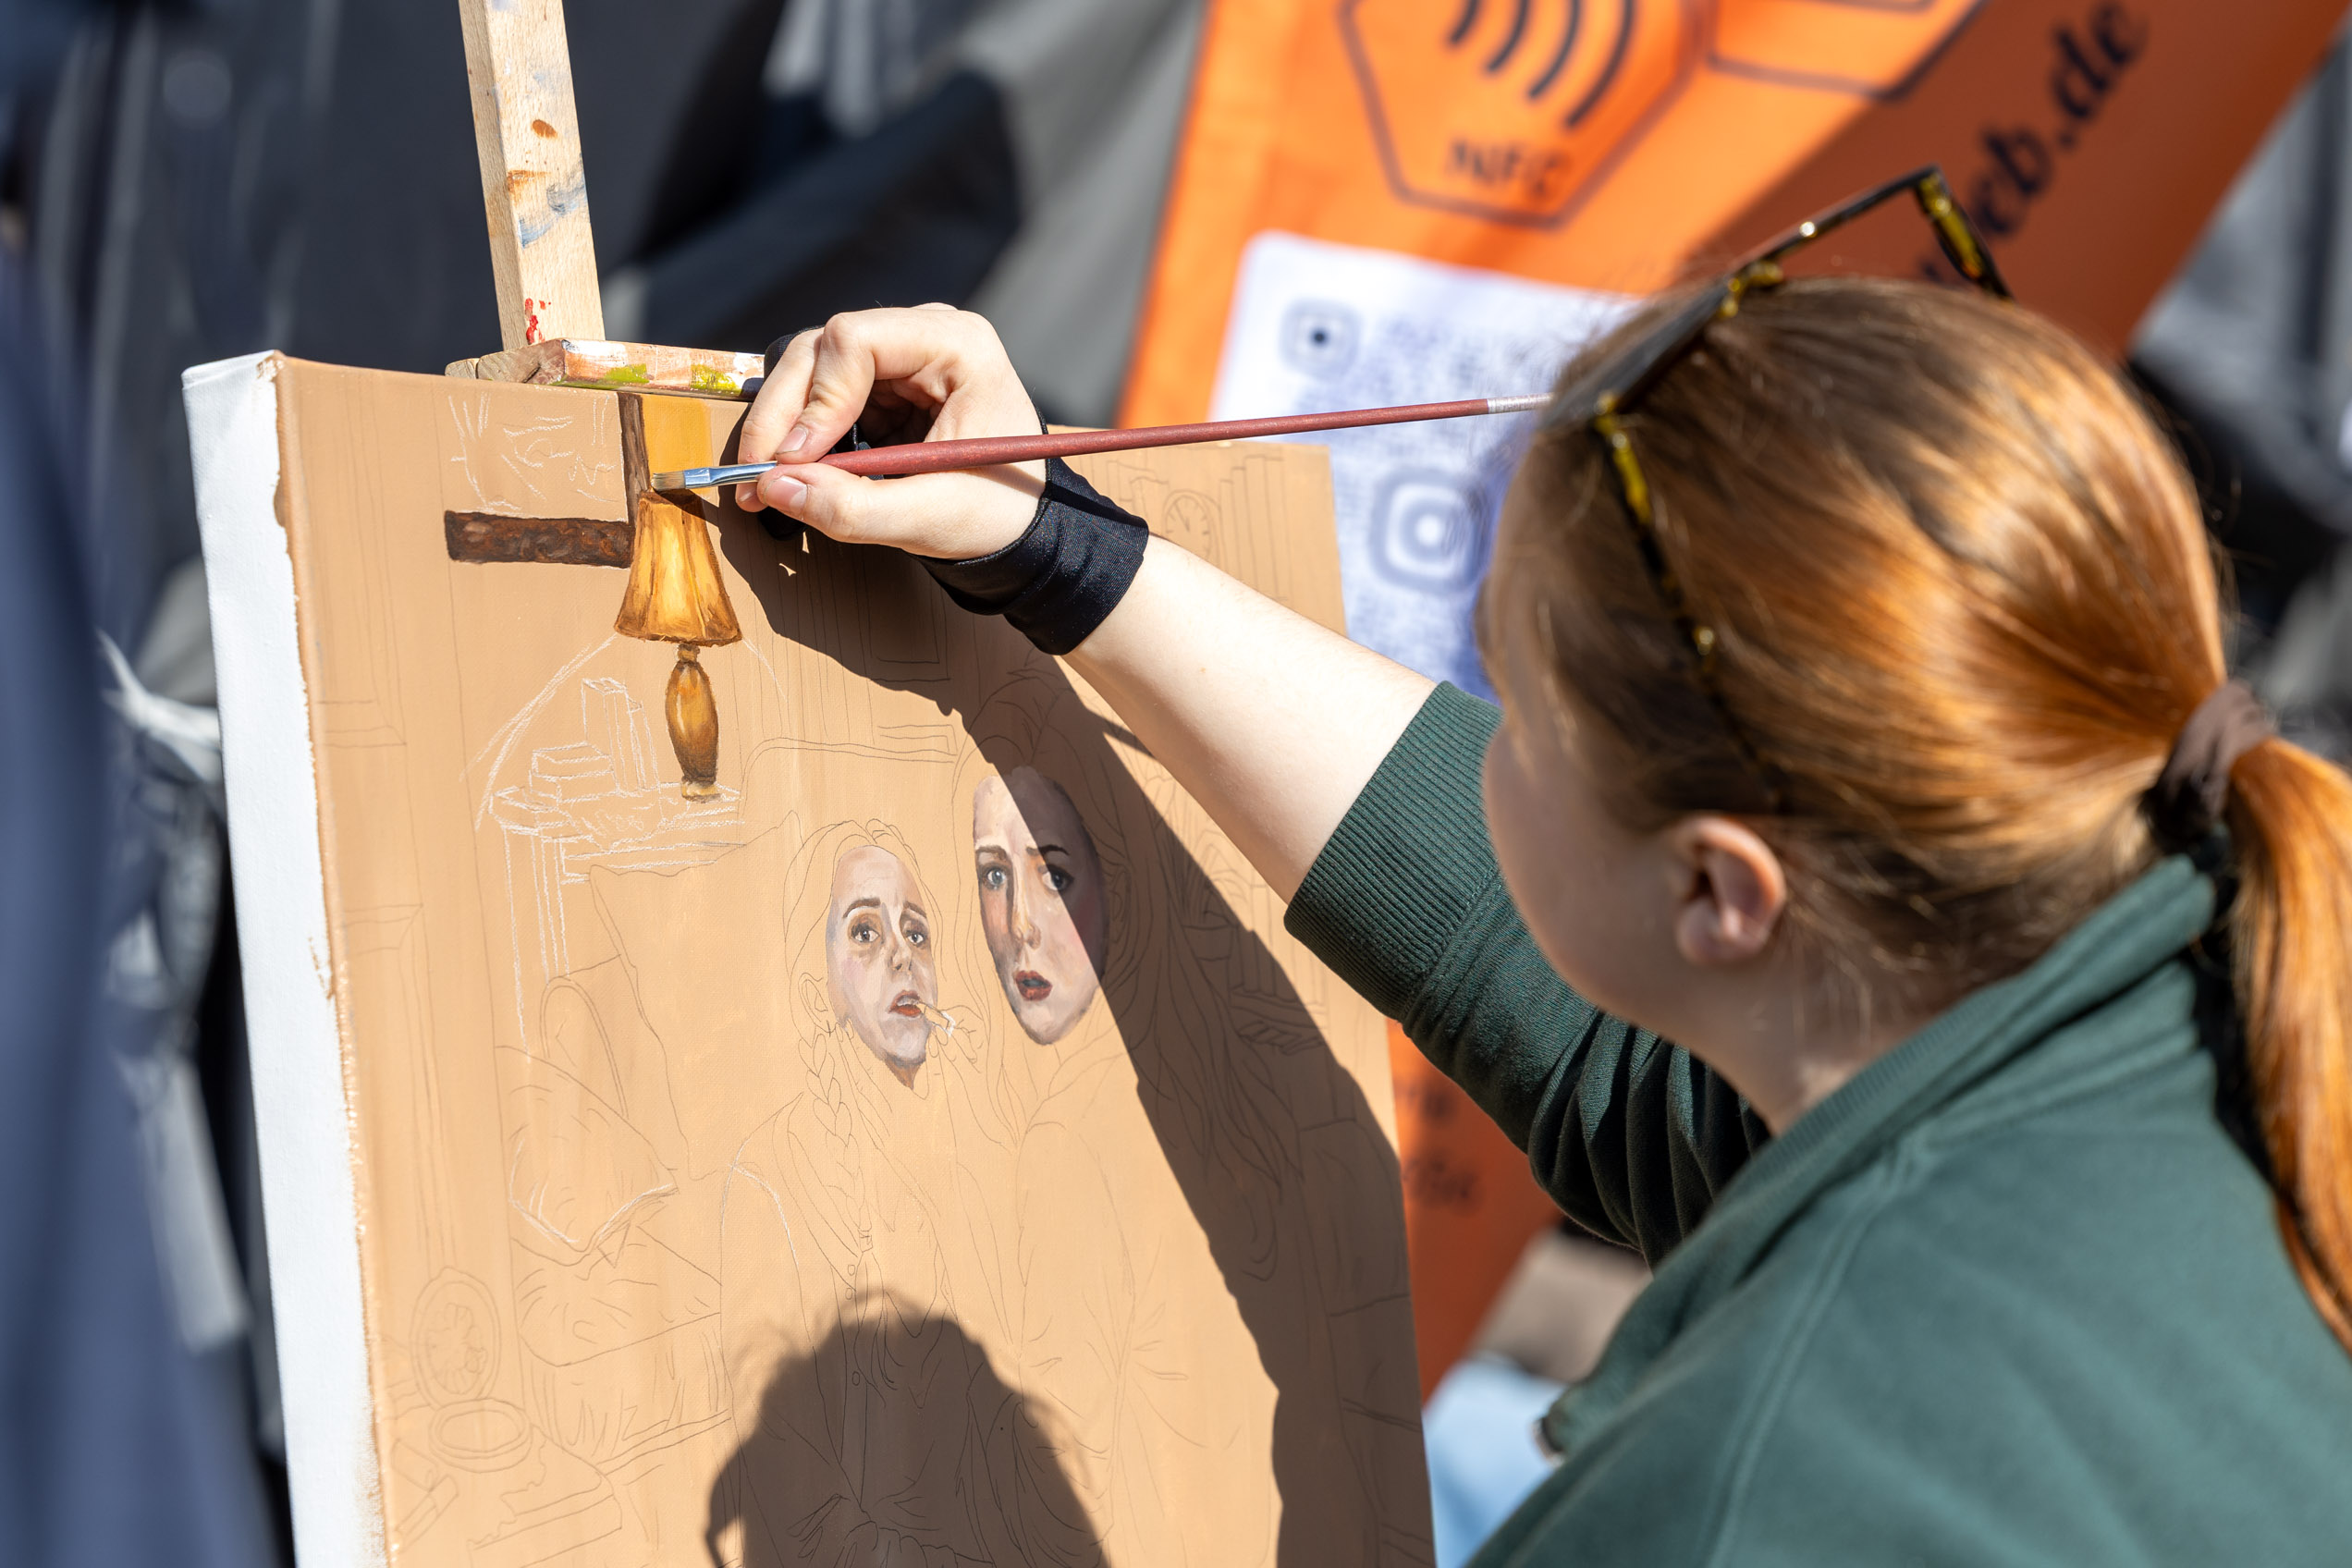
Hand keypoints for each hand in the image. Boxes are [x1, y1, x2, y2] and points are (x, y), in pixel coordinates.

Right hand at [734, 305, 1045, 560]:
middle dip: (783, 416)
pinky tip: (789, 474)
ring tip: (764, 484)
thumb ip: (855, 508)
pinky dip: (795, 435)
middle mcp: (922, 333)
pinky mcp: (876, 383)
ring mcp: (896, 354)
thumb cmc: (996, 510)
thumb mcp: (933, 518)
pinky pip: (817, 395)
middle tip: (755, 478)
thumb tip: (775, 489)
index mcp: (957, 344)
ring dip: (781, 426)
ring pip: (808, 369)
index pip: (855, 340)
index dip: (816, 400)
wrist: (1018, 519)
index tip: (795, 461)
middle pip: (820, 348)